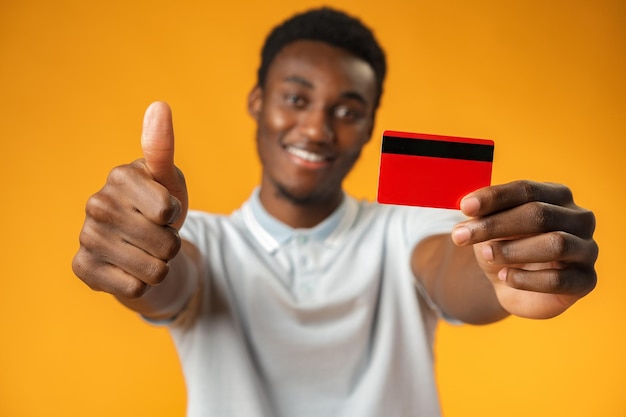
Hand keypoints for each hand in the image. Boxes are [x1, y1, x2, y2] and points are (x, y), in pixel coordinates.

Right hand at [72, 102, 188, 298]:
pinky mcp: (83, 269)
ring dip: (160, 266)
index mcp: (119, 177)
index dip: (175, 215)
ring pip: (153, 270)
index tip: (163, 209)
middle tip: (157, 234)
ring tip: (147, 251)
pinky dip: (141, 283)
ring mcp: (87, 238)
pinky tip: (130, 268)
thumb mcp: (168, 179)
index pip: (168, 211)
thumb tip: (159, 106)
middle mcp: (96, 204)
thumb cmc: (159, 204)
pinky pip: (134, 288)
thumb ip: (163, 147)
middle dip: (171, 244)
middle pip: (165, 244)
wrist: (141, 243)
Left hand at [451, 180, 597, 318]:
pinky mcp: (586, 281)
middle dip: (496, 225)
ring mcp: (587, 249)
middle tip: (461, 236)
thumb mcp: (489, 227)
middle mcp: (579, 218)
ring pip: (556, 244)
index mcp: (557, 195)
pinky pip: (558, 280)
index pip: (527, 190)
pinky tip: (505, 277)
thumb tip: (470, 207)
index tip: (464, 207)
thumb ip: (483, 214)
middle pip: (540, 214)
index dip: (494, 197)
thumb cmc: (503, 244)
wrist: (511, 283)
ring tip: (486, 255)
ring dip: (513, 250)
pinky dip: (526, 279)